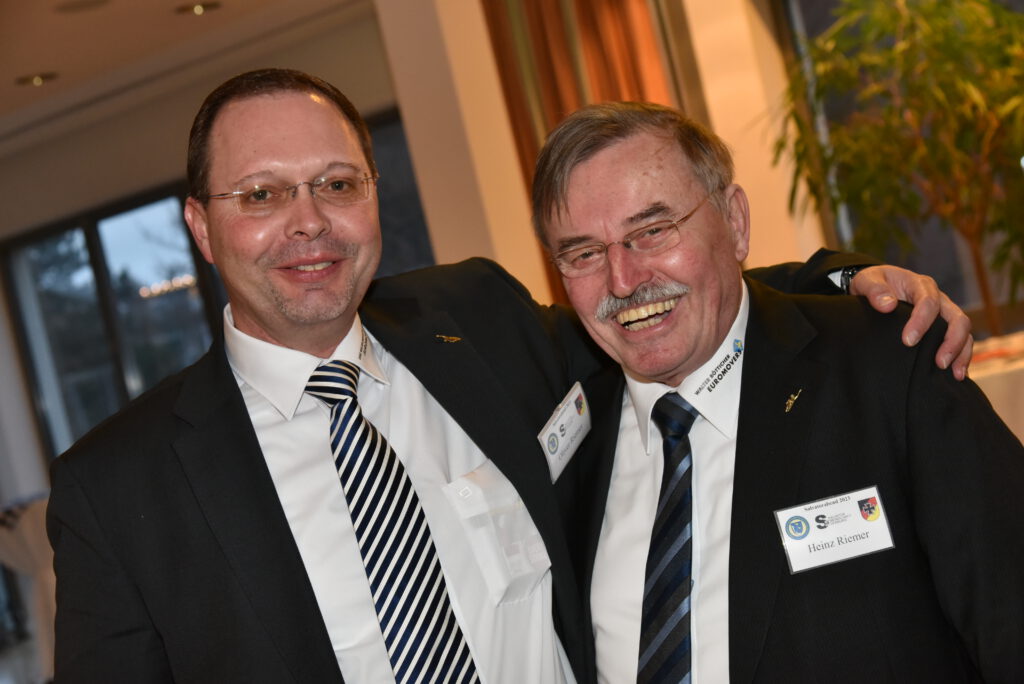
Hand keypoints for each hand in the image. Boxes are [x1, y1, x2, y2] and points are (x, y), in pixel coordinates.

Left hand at [850, 266, 972, 379]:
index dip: (922, 322)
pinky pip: (961, 340)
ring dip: (961, 352)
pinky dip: (961, 356)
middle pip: (957, 318)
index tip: (908, 341)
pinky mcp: (943, 326)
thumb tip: (887, 305)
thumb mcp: (867, 281)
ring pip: (963, 331)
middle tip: (939, 363)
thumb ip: (874, 290)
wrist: (875, 287)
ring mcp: (943, 313)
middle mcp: (938, 298)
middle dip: (951, 341)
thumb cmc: (872, 283)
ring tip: (954, 374)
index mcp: (919, 285)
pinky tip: (956, 374)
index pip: (929, 302)